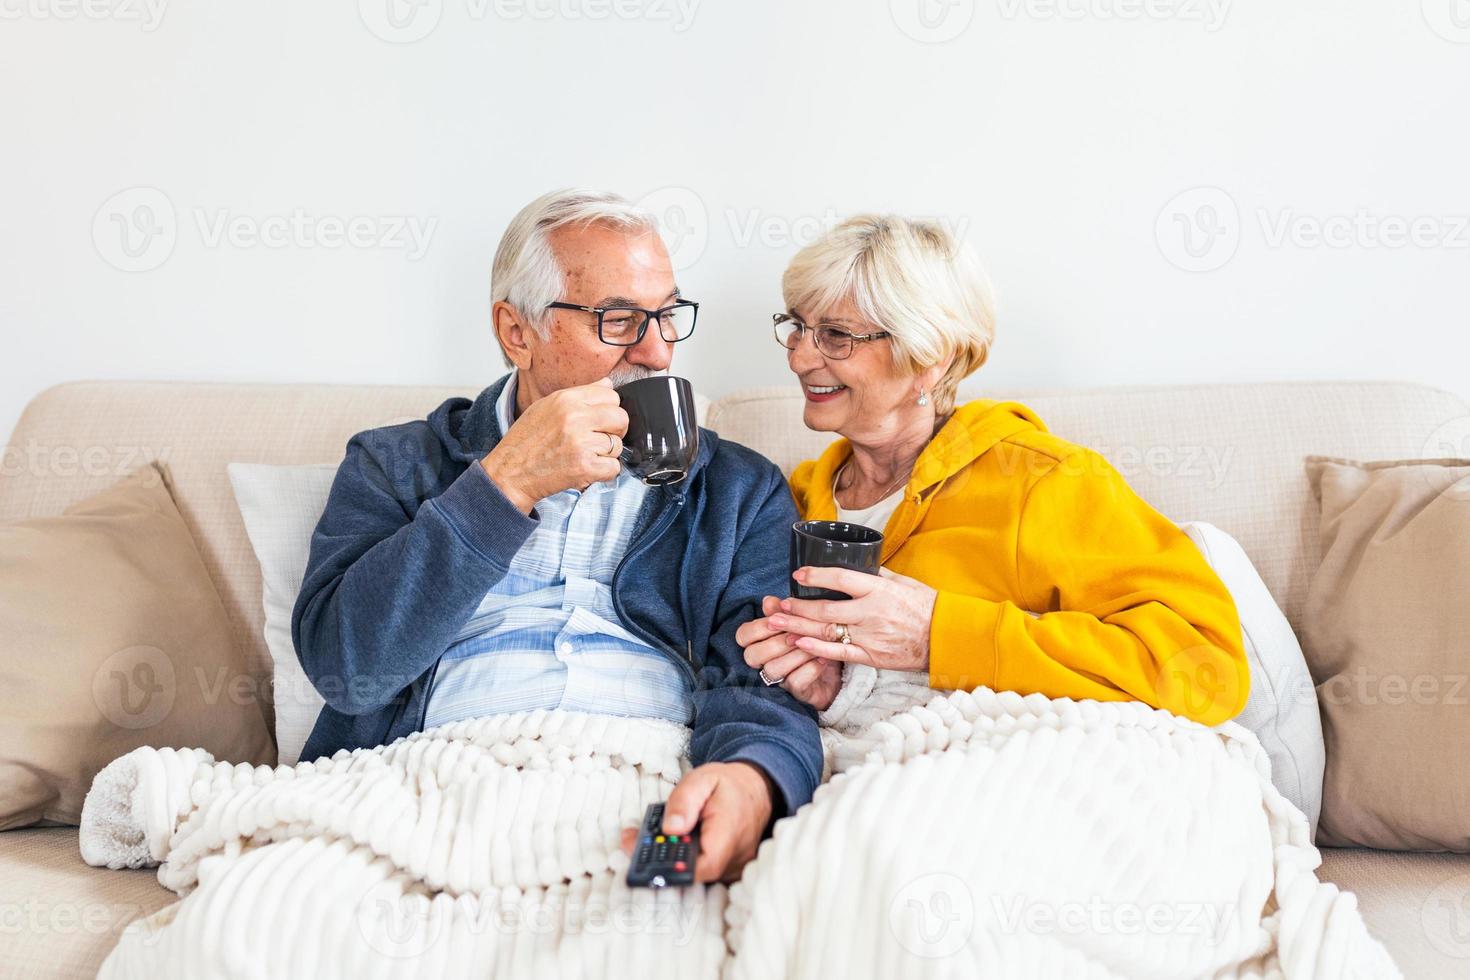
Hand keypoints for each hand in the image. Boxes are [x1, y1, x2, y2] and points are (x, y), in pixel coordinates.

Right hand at [479, 379, 627, 511]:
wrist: (509, 473)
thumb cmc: (526, 441)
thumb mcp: (546, 406)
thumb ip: (579, 395)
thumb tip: (608, 384)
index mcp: (566, 399)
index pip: (611, 394)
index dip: (609, 409)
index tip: (601, 420)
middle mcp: (575, 417)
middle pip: (621, 418)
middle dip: (615, 430)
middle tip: (599, 439)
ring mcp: (581, 442)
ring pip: (618, 445)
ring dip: (606, 454)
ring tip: (585, 455)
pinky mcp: (585, 467)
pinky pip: (614, 467)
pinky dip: (604, 472)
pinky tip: (586, 469)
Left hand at [619, 761, 773, 883]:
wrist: (756, 789)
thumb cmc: (727, 784)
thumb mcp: (701, 780)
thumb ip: (684, 801)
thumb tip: (670, 828)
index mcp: (729, 831)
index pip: (705, 866)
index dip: (676, 869)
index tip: (649, 858)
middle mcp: (736, 856)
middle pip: (696, 874)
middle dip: (661, 862)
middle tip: (633, 843)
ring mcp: (734, 867)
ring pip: (698, 875)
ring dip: (669, 861)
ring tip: (645, 840)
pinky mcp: (729, 871)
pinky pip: (703, 872)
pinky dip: (683, 862)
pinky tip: (667, 845)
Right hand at [736, 596, 843, 709]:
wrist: (838, 664)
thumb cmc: (813, 638)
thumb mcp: (799, 622)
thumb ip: (782, 612)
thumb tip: (768, 600)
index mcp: (759, 642)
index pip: (743, 635)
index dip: (758, 627)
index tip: (776, 619)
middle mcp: (763, 663)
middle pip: (752, 655)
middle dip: (776, 642)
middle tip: (797, 634)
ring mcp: (779, 680)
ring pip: (773, 669)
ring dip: (795, 654)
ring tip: (814, 644)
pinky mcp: (796, 693)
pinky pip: (795, 682)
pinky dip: (810, 668)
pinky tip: (823, 658)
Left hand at [771, 566, 938, 671]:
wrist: (946, 637)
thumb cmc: (927, 606)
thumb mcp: (904, 582)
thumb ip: (878, 574)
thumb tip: (859, 563)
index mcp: (878, 589)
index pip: (840, 578)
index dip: (815, 576)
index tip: (798, 575)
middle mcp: (870, 612)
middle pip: (825, 609)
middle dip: (797, 607)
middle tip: (779, 604)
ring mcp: (869, 636)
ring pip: (826, 632)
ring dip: (798, 628)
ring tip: (777, 624)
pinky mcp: (871, 656)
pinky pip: (839, 653)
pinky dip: (817, 650)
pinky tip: (799, 645)